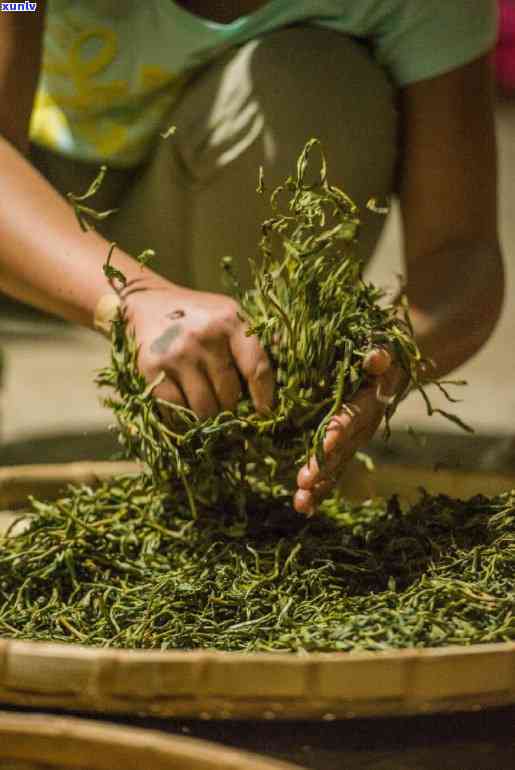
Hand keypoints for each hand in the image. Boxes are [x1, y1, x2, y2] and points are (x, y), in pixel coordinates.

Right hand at [124, 279, 273, 418]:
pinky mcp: (152, 368)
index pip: (257, 368)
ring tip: (207, 409)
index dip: (264, 397)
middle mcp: (205, 336)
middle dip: (230, 408)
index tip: (264, 413)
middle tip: (226, 407)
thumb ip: (252, 343)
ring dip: (208, 416)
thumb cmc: (198, 315)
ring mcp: (177, 353)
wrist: (147, 301)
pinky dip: (183, 417)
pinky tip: (185, 407)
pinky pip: (176, 410)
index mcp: (231, 321)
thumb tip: (287, 381)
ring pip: (204, 409)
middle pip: (229, 395)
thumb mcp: (229, 315)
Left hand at [294, 349, 405, 514]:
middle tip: (304, 482)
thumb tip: (375, 358)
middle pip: (343, 449)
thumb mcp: (384, 347)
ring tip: (300, 502)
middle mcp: (365, 424)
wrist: (397, 368)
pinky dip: (320, 488)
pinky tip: (303, 506)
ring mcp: (356, 439)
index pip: (353, 416)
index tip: (323, 444)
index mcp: (370, 400)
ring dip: (320, 484)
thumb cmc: (383, 351)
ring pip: (338, 465)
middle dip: (324, 466)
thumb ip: (380, 354)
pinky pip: (334, 469)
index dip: (340, 430)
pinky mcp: (346, 446)